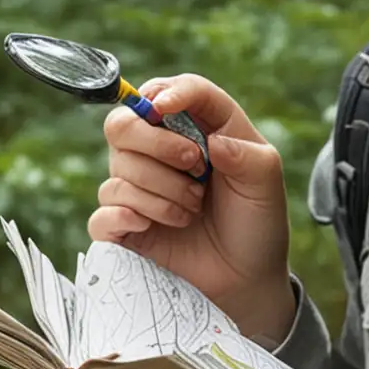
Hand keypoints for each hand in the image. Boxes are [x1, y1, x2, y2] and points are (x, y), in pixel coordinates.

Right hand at [87, 72, 294, 342]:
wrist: (248, 277)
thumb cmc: (257, 221)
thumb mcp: (266, 182)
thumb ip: (247, 155)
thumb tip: (213, 143)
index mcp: (198, 128)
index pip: (171, 91)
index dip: (165, 92)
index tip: (166, 108)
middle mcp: (160, 152)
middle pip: (123, 123)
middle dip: (155, 143)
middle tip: (195, 167)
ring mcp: (138, 188)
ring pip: (118, 170)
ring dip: (161, 192)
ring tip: (192, 211)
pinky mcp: (125, 227)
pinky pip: (102, 213)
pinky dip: (124, 215)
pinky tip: (151, 225)